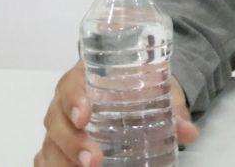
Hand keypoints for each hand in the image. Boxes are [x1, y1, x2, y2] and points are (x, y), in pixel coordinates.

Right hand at [35, 61, 199, 165]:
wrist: (132, 83)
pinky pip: (45, 156)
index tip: (85, 116)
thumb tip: (189, 132)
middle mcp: (65, 100)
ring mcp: (60, 123)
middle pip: (56, 119)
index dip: (74, 100)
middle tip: (93, 159)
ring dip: (63, 159)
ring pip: (49, 142)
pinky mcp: (58, 143)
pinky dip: (50, 166)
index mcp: (84, 76)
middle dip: (72, 141)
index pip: (71, 85)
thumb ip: (172, 107)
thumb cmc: (138, 82)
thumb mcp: (158, 88)